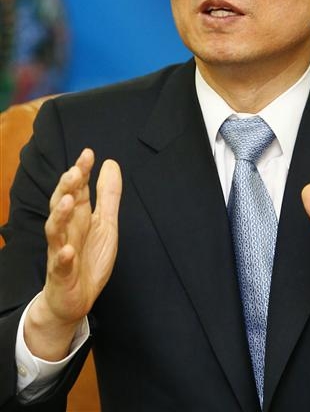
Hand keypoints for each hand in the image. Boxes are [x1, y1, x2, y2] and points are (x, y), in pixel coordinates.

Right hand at [25, 149, 121, 359]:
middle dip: (67, 187)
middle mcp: (66, 230)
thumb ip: (108, 195)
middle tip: (75, 171)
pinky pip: (60, 265)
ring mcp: (61, 251)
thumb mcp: (105, 223)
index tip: (88, 154)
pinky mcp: (61, 274)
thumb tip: (111, 163)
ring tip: (68, 201)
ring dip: (60, 215)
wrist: (74, 299)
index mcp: (78, 216)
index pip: (77, 189)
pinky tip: (68, 251)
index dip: (81, 172)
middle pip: (62, 204)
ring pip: (55, 230)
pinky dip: (63, 257)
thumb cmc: (88, 258)